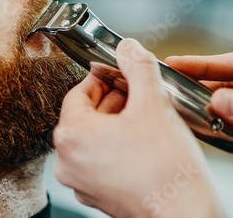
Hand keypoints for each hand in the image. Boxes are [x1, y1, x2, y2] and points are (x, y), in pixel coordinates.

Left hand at [53, 39, 223, 217]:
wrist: (183, 217)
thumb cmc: (166, 170)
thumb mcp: (154, 105)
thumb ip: (138, 68)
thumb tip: (128, 49)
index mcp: (71, 135)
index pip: (77, 93)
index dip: (99, 79)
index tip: (114, 72)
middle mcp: (67, 160)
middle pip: (83, 116)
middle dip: (109, 101)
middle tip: (133, 93)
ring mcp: (78, 181)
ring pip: (90, 139)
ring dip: (112, 124)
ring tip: (140, 117)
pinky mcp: (93, 195)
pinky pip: (96, 160)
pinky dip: (112, 147)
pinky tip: (137, 144)